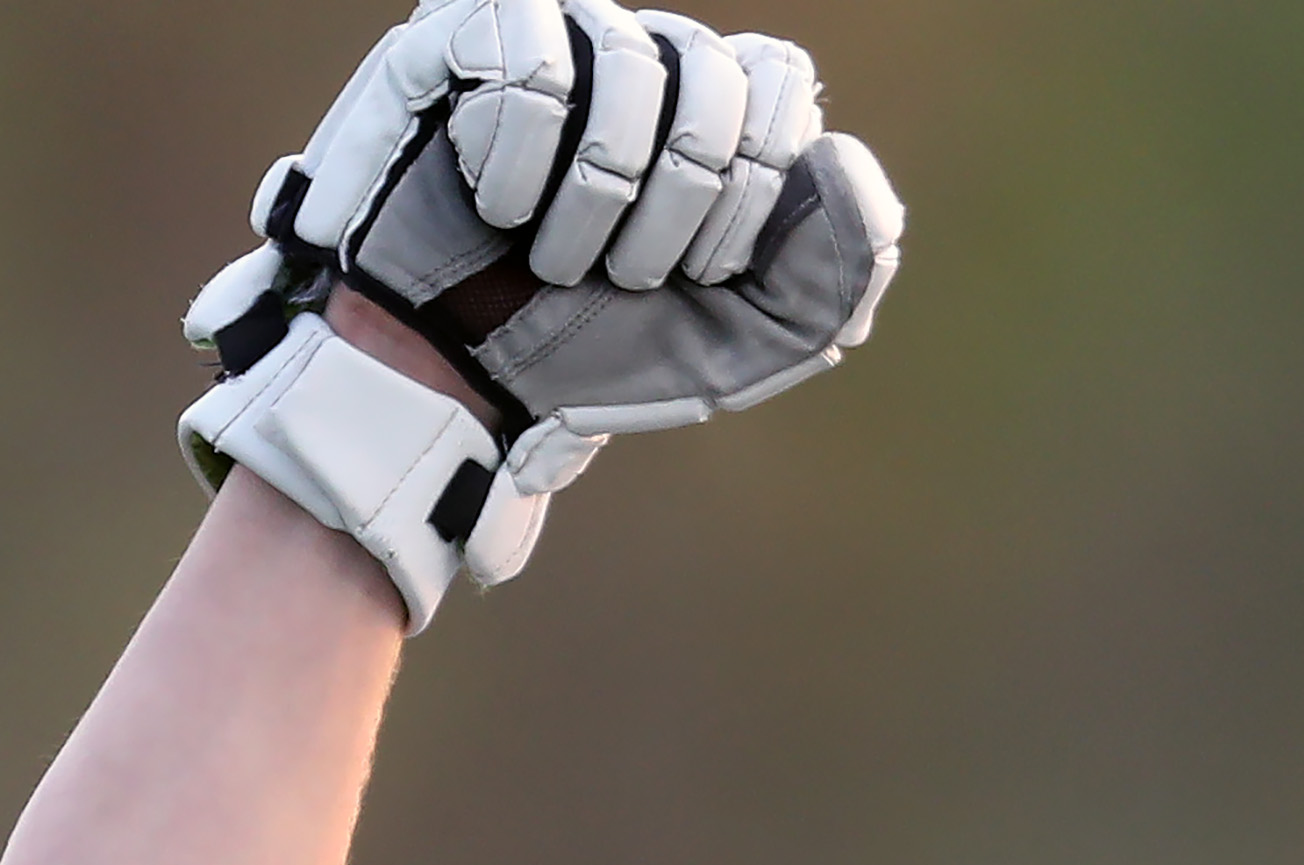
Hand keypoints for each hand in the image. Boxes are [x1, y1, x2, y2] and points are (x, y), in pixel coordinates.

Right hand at [178, 8, 899, 627]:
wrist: (461, 389)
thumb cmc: (595, 357)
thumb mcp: (742, 343)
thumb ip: (835, 272)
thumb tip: (841, 153)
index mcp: (713, 112)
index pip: (779, 87)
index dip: (747, 195)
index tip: (697, 273)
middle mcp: (643, 54)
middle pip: (712, 79)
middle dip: (673, 214)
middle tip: (618, 275)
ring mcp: (557, 32)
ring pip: (626, 73)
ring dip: (590, 207)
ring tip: (551, 256)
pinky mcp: (464, 31)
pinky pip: (532, 64)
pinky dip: (521, 166)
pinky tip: (496, 204)